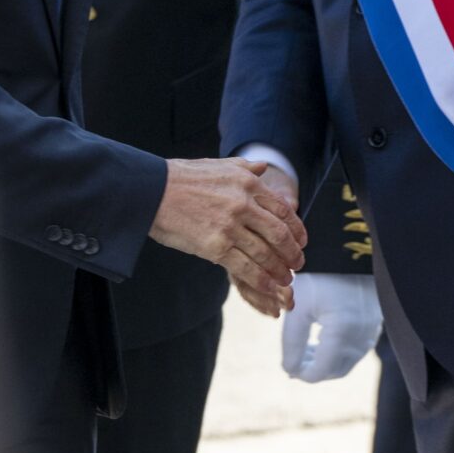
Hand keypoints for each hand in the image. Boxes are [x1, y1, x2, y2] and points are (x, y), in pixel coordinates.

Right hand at [151, 158, 306, 311]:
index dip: (297, 229)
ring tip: (286, 279)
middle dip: (292, 252)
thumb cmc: (183, 178)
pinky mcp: (215, 247)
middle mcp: (244, 204)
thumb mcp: (219, 165)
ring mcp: (230, 227)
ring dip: (279, 269)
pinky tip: (269, 287)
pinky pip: (245, 267)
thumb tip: (264, 167)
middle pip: (279, 233)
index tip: (302, 241)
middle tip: (298, 263)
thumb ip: (246, 168)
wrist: (152, 191)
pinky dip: (261, 280)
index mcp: (248, 183)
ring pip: (265, 253)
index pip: (283, 210)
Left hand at [282, 272, 383, 381]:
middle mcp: (360, 337)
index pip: (318, 373)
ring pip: (349, 360)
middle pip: (336, 371)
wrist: (350, 246)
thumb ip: (292, 344)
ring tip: (308, 347)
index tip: (287, 365)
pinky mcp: (376, 319)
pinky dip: (343, 349)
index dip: (300, 373)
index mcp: (341, 335)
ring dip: (328, 360)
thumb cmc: (320, 275)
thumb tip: (290, 370)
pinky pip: (360, 346)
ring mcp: (372, 328)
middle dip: (314, 369)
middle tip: (296, 360)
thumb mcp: (299, 309)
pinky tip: (327, 334)